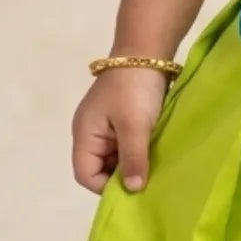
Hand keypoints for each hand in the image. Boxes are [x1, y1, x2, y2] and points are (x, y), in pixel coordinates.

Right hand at [71, 68, 170, 193]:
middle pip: (100, 168)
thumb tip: (133, 190)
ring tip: (155, 168)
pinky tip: (156, 153)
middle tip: (148, 181)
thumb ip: (133, 158)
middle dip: (122, 176)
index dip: (106, 187)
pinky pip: (126, 144)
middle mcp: (92, 133)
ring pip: (116, 157)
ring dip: (133, 163)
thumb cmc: (135, 88)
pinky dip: (139, 151)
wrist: (147, 50)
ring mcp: (107, 126)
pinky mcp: (122, 119)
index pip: (85, 175)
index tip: (134, 187)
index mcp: (85, 134)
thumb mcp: (135, 126)